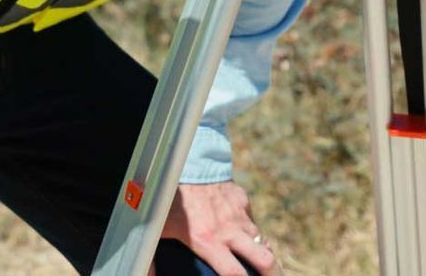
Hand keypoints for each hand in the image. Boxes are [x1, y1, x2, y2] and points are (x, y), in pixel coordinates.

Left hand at [160, 181, 280, 275]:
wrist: (186, 160)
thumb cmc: (169, 197)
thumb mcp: (159, 229)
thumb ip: (152, 257)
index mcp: (208, 240)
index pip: (234, 273)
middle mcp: (228, 230)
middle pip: (264, 259)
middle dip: (273, 274)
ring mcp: (238, 215)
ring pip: (259, 240)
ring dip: (260, 251)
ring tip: (259, 262)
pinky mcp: (241, 200)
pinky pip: (250, 220)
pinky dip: (248, 229)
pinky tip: (240, 232)